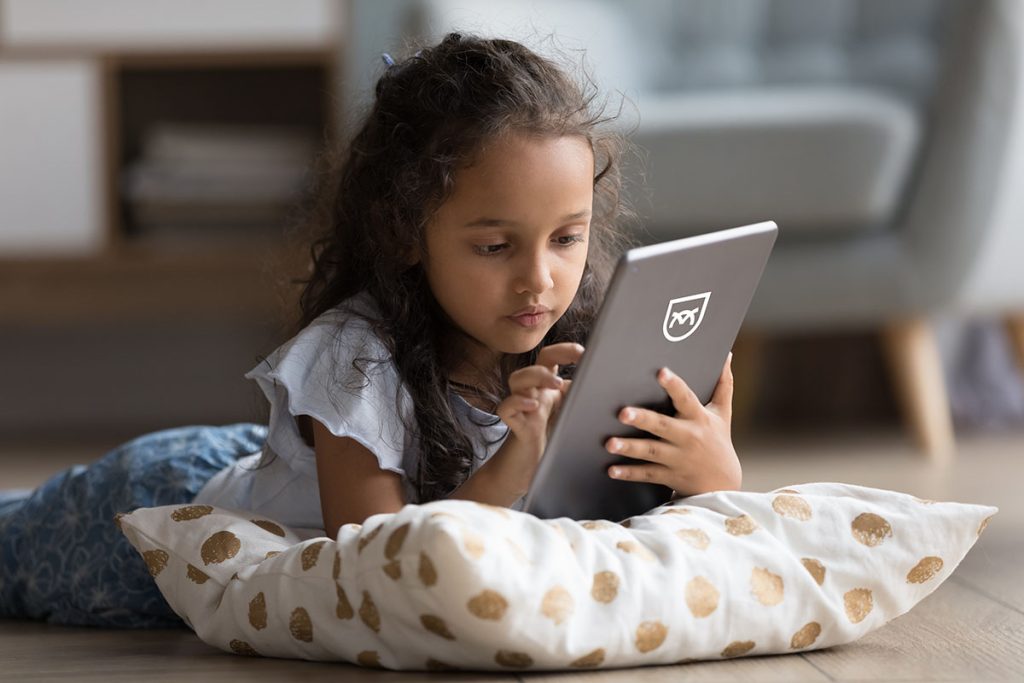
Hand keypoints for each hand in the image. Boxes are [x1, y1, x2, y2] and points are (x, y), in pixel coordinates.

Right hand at [496, 342, 582, 456]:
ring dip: (537, 375)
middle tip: (576, 360)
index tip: (584, 353)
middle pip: (536, 362)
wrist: (532, 466)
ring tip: (557, 384)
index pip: (551, 358)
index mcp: (547, 387)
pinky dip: (517, 402)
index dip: (566, 350)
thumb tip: (601, 385)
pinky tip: (533, 406)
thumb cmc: (552, 437)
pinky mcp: (514, 423)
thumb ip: (579, 398)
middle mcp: (534, 391)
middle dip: (555, 355)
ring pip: (517, 378)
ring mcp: (522, 406)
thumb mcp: (569, 414)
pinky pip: (506, 407)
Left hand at [604, 353, 740, 495]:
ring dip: (630, 448)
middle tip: (622, 413)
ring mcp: (677, 458)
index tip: (661, 372)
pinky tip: (610, 470)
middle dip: (643, 419)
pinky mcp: (669, 476)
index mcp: (699, 418)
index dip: (674, 385)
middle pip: (663, 426)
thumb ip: (723, 384)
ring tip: (610, 443)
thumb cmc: (718, 441)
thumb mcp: (723, 413)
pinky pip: (647, 474)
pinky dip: (629, 473)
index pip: (686, 398)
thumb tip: (726, 355)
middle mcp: (688, 437)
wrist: (723, 484)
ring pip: (651, 451)